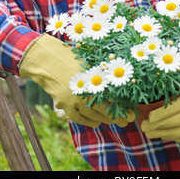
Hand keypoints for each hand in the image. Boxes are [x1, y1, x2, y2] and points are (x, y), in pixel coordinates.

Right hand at [19, 33, 134, 126]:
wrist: (47, 59)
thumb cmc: (71, 56)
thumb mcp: (89, 60)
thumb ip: (103, 71)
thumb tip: (120, 80)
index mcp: (93, 78)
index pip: (113, 97)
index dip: (123, 108)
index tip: (132, 114)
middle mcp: (84, 90)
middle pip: (104, 109)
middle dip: (117, 117)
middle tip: (126, 121)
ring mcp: (73, 99)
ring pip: (92, 116)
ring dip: (104, 120)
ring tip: (112, 120)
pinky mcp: (64, 104)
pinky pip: (78, 118)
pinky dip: (88, 122)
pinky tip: (96, 122)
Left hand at [141, 80, 179, 145]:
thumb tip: (164, 76)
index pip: (176, 106)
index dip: (162, 113)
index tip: (149, 116)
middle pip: (177, 121)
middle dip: (158, 126)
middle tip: (144, 126)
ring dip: (164, 134)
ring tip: (150, 133)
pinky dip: (176, 138)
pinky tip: (165, 135)